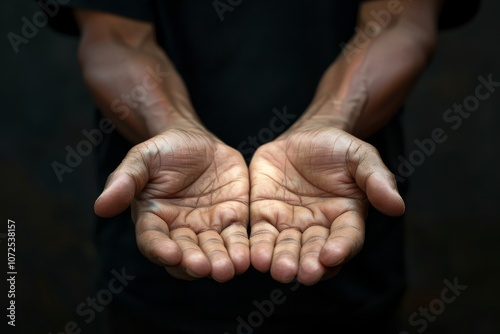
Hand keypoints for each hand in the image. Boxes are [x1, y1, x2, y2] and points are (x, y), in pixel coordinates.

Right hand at [94, 128, 249, 281]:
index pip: (153, 240)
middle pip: (185, 254)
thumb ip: (125, 180)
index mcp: (153, 219)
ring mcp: (207, 227)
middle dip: (195, 262)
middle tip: (205, 267)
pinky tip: (247, 257)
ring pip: (213, 251)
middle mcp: (180, 230)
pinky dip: (242, 249)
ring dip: (220, 261)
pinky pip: (237, 237)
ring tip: (230, 268)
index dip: (161, 249)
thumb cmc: (164, 149)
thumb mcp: (142, 158)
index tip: (171, 254)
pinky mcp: (232, 219)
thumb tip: (101, 206)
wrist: (197, 141)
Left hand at [249, 125, 404, 284]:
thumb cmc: (337, 148)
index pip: (346, 238)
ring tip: (276, 269)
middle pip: (314, 251)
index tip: (331, 255)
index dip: (340, 248)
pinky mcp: (264, 216)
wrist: (304, 136)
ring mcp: (290, 224)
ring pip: (286, 248)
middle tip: (303, 274)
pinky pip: (260, 234)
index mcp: (345, 218)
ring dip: (281, 260)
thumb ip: (376, 179)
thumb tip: (397, 206)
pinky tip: (254, 256)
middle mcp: (318, 228)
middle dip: (309, 263)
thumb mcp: (360, 156)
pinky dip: (257, 246)